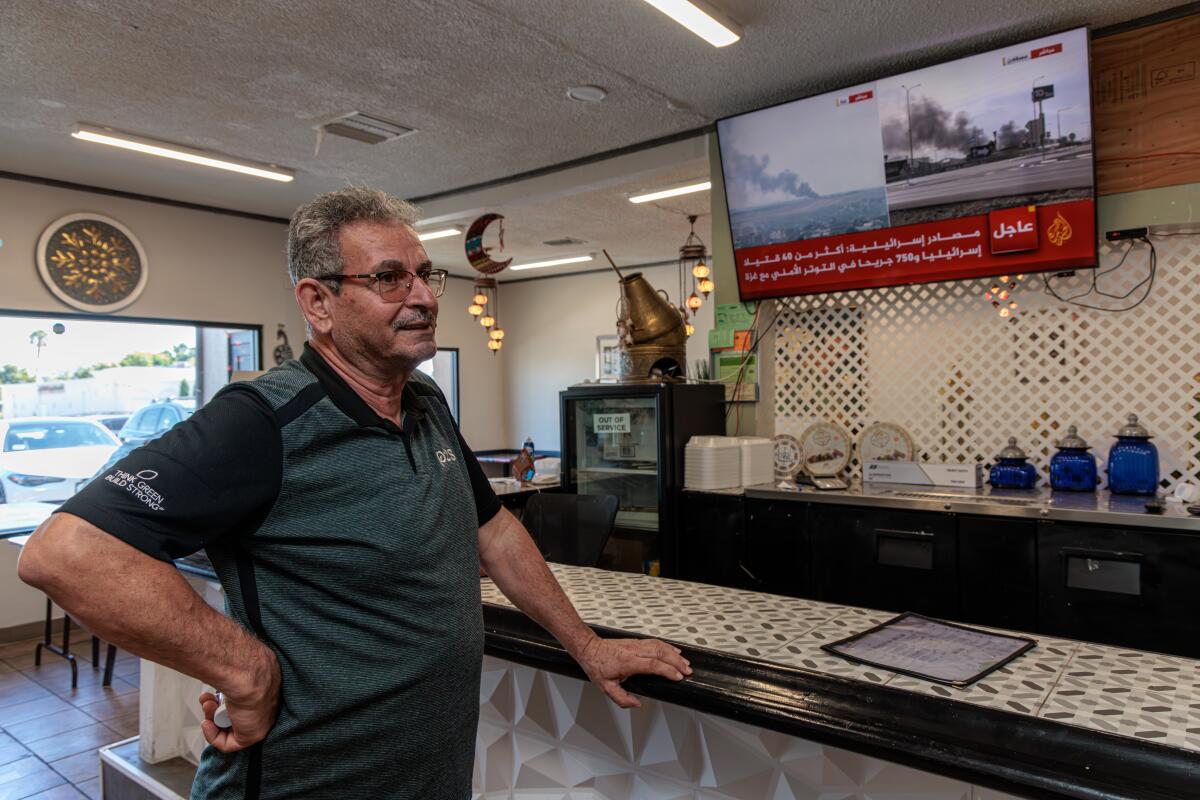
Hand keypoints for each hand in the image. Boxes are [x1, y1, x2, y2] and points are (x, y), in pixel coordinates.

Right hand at [198, 648, 281, 752]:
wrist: (248, 672)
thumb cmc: (243, 662)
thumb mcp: (240, 662)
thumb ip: (233, 665)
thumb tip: (221, 656)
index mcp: (267, 686)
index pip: (249, 698)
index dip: (228, 698)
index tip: (216, 691)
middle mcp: (267, 704)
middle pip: (239, 712)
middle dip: (218, 707)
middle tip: (208, 698)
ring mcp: (261, 720)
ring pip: (232, 726)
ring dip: (213, 718)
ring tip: (207, 704)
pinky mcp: (252, 735)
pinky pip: (229, 744)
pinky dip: (214, 736)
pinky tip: (207, 724)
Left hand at [575, 636, 691, 707]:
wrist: (589, 648)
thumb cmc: (596, 665)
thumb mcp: (606, 688)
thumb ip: (622, 699)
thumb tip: (637, 703)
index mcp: (628, 662)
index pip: (653, 665)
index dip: (668, 670)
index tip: (678, 676)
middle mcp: (634, 651)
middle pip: (661, 653)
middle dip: (676, 662)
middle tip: (687, 670)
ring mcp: (635, 644)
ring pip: (660, 646)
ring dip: (674, 654)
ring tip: (685, 662)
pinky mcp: (636, 641)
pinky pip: (655, 642)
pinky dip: (667, 646)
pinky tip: (673, 651)